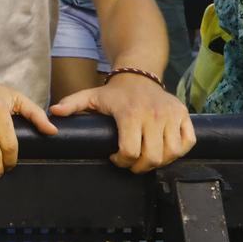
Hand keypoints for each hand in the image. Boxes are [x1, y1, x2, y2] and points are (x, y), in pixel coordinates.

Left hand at [52, 72, 195, 172]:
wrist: (139, 74)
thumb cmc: (114, 92)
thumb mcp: (91, 96)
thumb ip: (72, 104)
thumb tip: (54, 113)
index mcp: (129, 113)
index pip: (130, 151)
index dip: (122, 162)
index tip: (116, 159)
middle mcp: (152, 115)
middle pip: (152, 157)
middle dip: (140, 167)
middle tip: (131, 164)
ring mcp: (171, 115)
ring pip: (171, 153)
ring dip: (160, 162)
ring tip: (147, 159)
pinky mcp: (184, 115)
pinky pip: (188, 142)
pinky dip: (179, 152)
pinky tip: (164, 150)